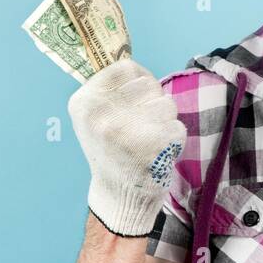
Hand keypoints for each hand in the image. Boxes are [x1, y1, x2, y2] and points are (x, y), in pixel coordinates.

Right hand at [67, 57, 186, 235]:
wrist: (118, 196)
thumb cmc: (111, 151)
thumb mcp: (94, 118)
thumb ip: (110, 91)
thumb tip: (136, 66)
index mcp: (84, 102)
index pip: (126, 67)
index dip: (140, 78)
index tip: (138, 96)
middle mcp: (102, 115)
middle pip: (149, 84)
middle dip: (153, 101)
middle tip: (142, 124)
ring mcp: (128, 131)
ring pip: (167, 104)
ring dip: (165, 120)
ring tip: (149, 138)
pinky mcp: (153, 146)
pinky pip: (178, 126)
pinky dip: (174, 138)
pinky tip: (158, 151)